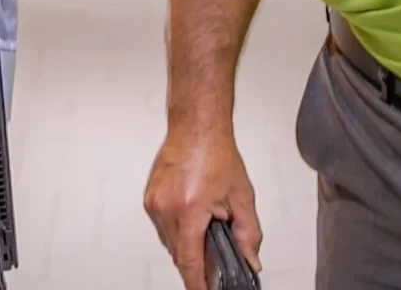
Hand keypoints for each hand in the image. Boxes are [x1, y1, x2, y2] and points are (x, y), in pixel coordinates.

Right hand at [144, 123, 260, 289]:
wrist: (196, 127)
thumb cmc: (216, 154)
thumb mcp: (241, 197)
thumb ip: (248, 234)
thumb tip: (250, 260)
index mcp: (189, 210)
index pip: (189, 262)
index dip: (197, 284)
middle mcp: (166, 208)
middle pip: (179, 255)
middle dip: (196, 263)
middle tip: (215, 262)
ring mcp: (154, 204)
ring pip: (169, 242)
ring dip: (186, 245)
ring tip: (205, 230)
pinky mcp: (149, 199)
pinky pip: (163, 227)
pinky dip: (177, 230)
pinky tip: (192, 218)